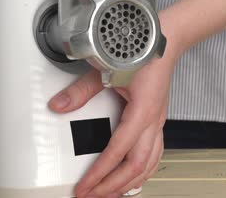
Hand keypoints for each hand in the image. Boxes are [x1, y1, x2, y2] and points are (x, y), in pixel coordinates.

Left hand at [48, 53, 175, 197]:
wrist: (165, 42)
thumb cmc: (143, 54)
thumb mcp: (107, 70)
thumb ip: (81, 91)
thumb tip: (60, 106)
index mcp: (143, 110)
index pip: (119, 150)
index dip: (101, 172)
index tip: (85, 186)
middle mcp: (154, 121)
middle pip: (137, 165)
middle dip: (113, 185)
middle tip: (92, 195)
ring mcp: (159, 123)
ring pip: (150, 164)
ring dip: (130, 183)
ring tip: (110, 194)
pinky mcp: (158, 122)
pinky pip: (156, 154)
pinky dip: (144, 171)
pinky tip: (134, 178)